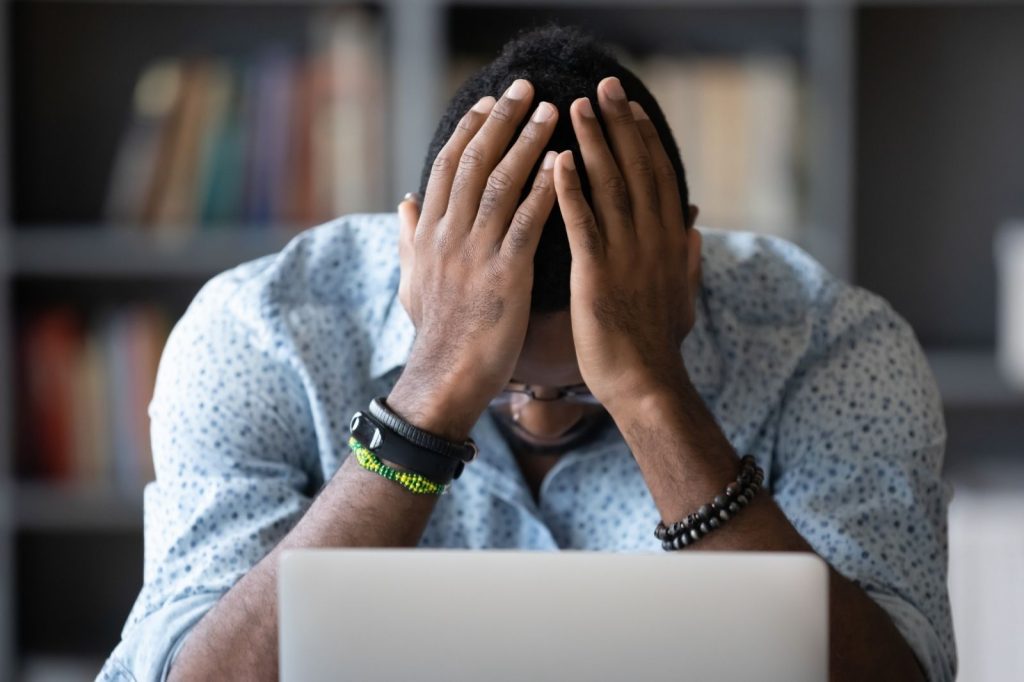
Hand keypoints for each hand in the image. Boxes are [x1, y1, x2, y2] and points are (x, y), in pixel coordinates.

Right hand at [389, 79, 558, 440]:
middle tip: (525, 88)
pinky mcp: (504, 275)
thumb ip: (408, 237)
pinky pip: (526, 223)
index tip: (489, 101)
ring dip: (527, 143)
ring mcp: (475, 253)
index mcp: (429, 233)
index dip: (469, 130)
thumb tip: (404, 201)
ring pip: (500, 184)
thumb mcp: (411, 280)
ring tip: (552, 112)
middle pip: (473, 162)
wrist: (445, 376)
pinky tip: (564, 164)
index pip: (447, 166)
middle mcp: (448, 234)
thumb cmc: (435, 331)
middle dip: (500, 120)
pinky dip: (544, 190)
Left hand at [553, 76, 701, 409]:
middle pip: (637, 169)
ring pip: (610, 187)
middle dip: (619, 125)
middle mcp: (653, 240)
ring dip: (593, 144)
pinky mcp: (597, 275)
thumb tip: (697, 231)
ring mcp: (626, 256)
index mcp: (670, 243)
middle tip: (602, 86)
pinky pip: (583, 223)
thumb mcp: (683, 297)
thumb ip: (687, 261)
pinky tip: (556, 162)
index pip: (659, 178)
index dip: (644, 139)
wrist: (646, 385)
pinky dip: (570, 190)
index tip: (630, 107)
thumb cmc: (658, 345)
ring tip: (574, 108)